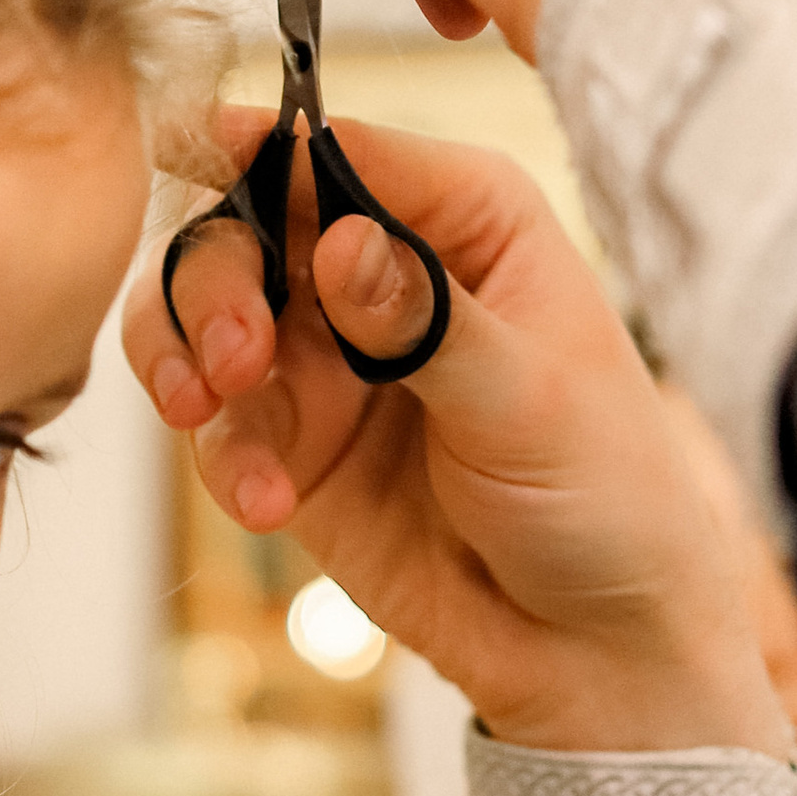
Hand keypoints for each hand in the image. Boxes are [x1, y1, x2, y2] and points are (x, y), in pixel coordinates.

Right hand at [129, 110, 793, 758]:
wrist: (595, 645)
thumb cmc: (606, 495)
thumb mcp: (528, 399)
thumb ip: (424, 321)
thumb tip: (339, 243)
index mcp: (466, 220)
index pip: (341, 152)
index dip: (265, 150)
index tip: (207, 158)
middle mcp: (384, 271)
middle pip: (248, 224)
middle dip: (216, 277)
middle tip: (236, 352)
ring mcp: (331, 359)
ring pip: (206, 314)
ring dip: (190, 353)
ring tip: (210, 405)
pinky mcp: (295, 445)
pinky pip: (219, 423)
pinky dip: (225, 456)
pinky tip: (270, 504)